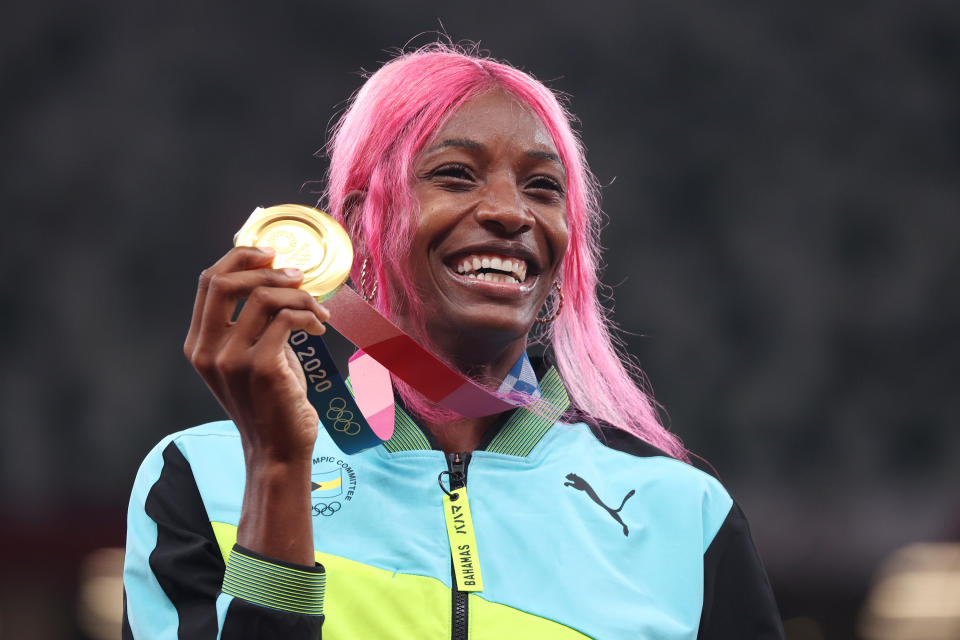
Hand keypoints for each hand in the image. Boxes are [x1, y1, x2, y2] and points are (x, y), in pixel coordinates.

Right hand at [184, 246, 329, 462]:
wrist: (279, 449)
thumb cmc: (271, 401)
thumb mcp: (249, 357)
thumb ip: (250, 323)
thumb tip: (273, 276)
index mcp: (198, 344)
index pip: (208, 282)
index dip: (240, 258)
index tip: (271, 254)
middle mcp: (208, 351)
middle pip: (225, 281)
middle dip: (266, 269)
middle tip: (299, 275)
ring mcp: (231, 360)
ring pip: (263, 297)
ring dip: (298, 294)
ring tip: (318, 308)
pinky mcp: (261, 367)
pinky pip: (286, 319)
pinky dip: (308, 314)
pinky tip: (319, 325)